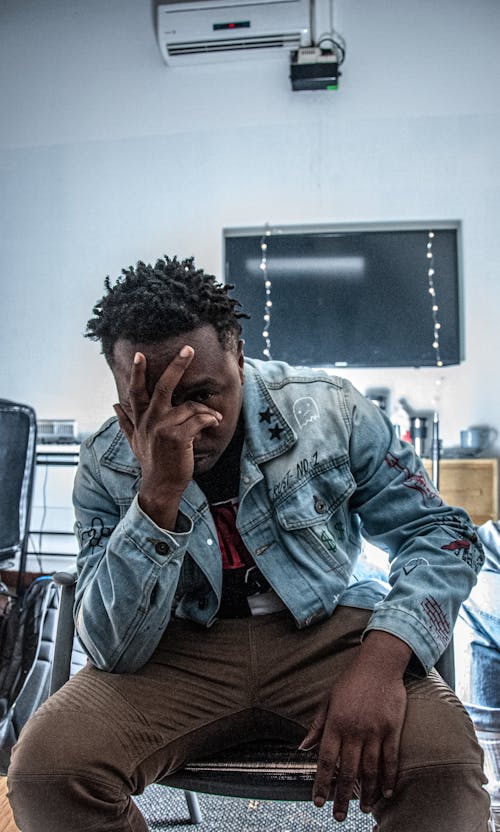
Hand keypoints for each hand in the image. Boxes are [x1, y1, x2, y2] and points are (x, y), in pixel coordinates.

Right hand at [114, 346, 222, 528]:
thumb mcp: (135, 441)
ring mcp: (163, 427)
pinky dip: (210, 419)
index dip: (137, 372)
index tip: (139, 354)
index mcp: (141, 418)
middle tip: (189, 349)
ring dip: (206, 410)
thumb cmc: (152, 462)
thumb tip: (114, 405)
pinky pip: (199, 419)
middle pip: (163, 386)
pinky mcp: (178, 437)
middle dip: (177, 365)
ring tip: (215, 417)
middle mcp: (150, 420)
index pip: (136, 391)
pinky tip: (215, 422)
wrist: (161, 485)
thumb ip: (126, 421)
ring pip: (190, 406)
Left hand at [300, 631, 409, 821]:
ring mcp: (375, 730)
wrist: (379, 663)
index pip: (326, 761)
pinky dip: (388, 778)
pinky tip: (385, 792)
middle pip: (347, 771)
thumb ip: (317, 725)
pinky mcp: (392, 728)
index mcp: (335, 723)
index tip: (317, 802)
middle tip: (337, 817)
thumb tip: (303, 747)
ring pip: (370, 770)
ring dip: (366, 793)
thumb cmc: (351, 680)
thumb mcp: (328, 699)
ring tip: (363, 809)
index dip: (321, 783)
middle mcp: (354, 730)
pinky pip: (391, 759)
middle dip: (341, 797)